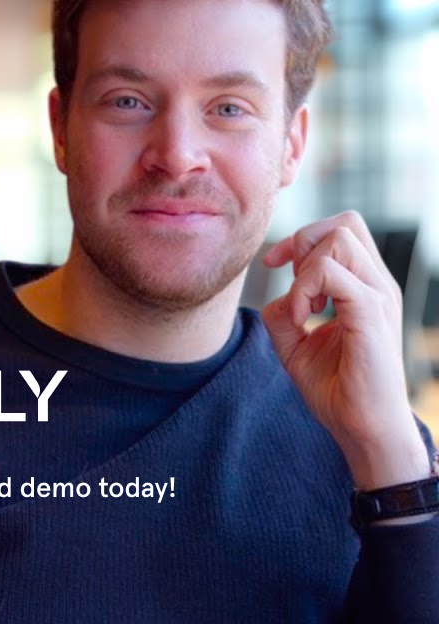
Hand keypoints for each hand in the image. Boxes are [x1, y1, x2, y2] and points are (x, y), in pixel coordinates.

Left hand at [260, 211, 429, 489]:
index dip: (301, 238)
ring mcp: (378, 298)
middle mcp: (377, 286)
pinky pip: (334, 276)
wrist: (363, 428)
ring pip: (340, 240)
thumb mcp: (295, 344)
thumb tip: (275, 294)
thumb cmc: (337, 389)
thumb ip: (282, 313)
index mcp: (364, 287)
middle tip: (288, 279)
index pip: (341, 231)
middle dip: (303, 240)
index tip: (274, 265)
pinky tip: (299, 319)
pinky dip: (303, 291)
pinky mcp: (370, 316)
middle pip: (345, 224)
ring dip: (304, 268)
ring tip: (301, 307)